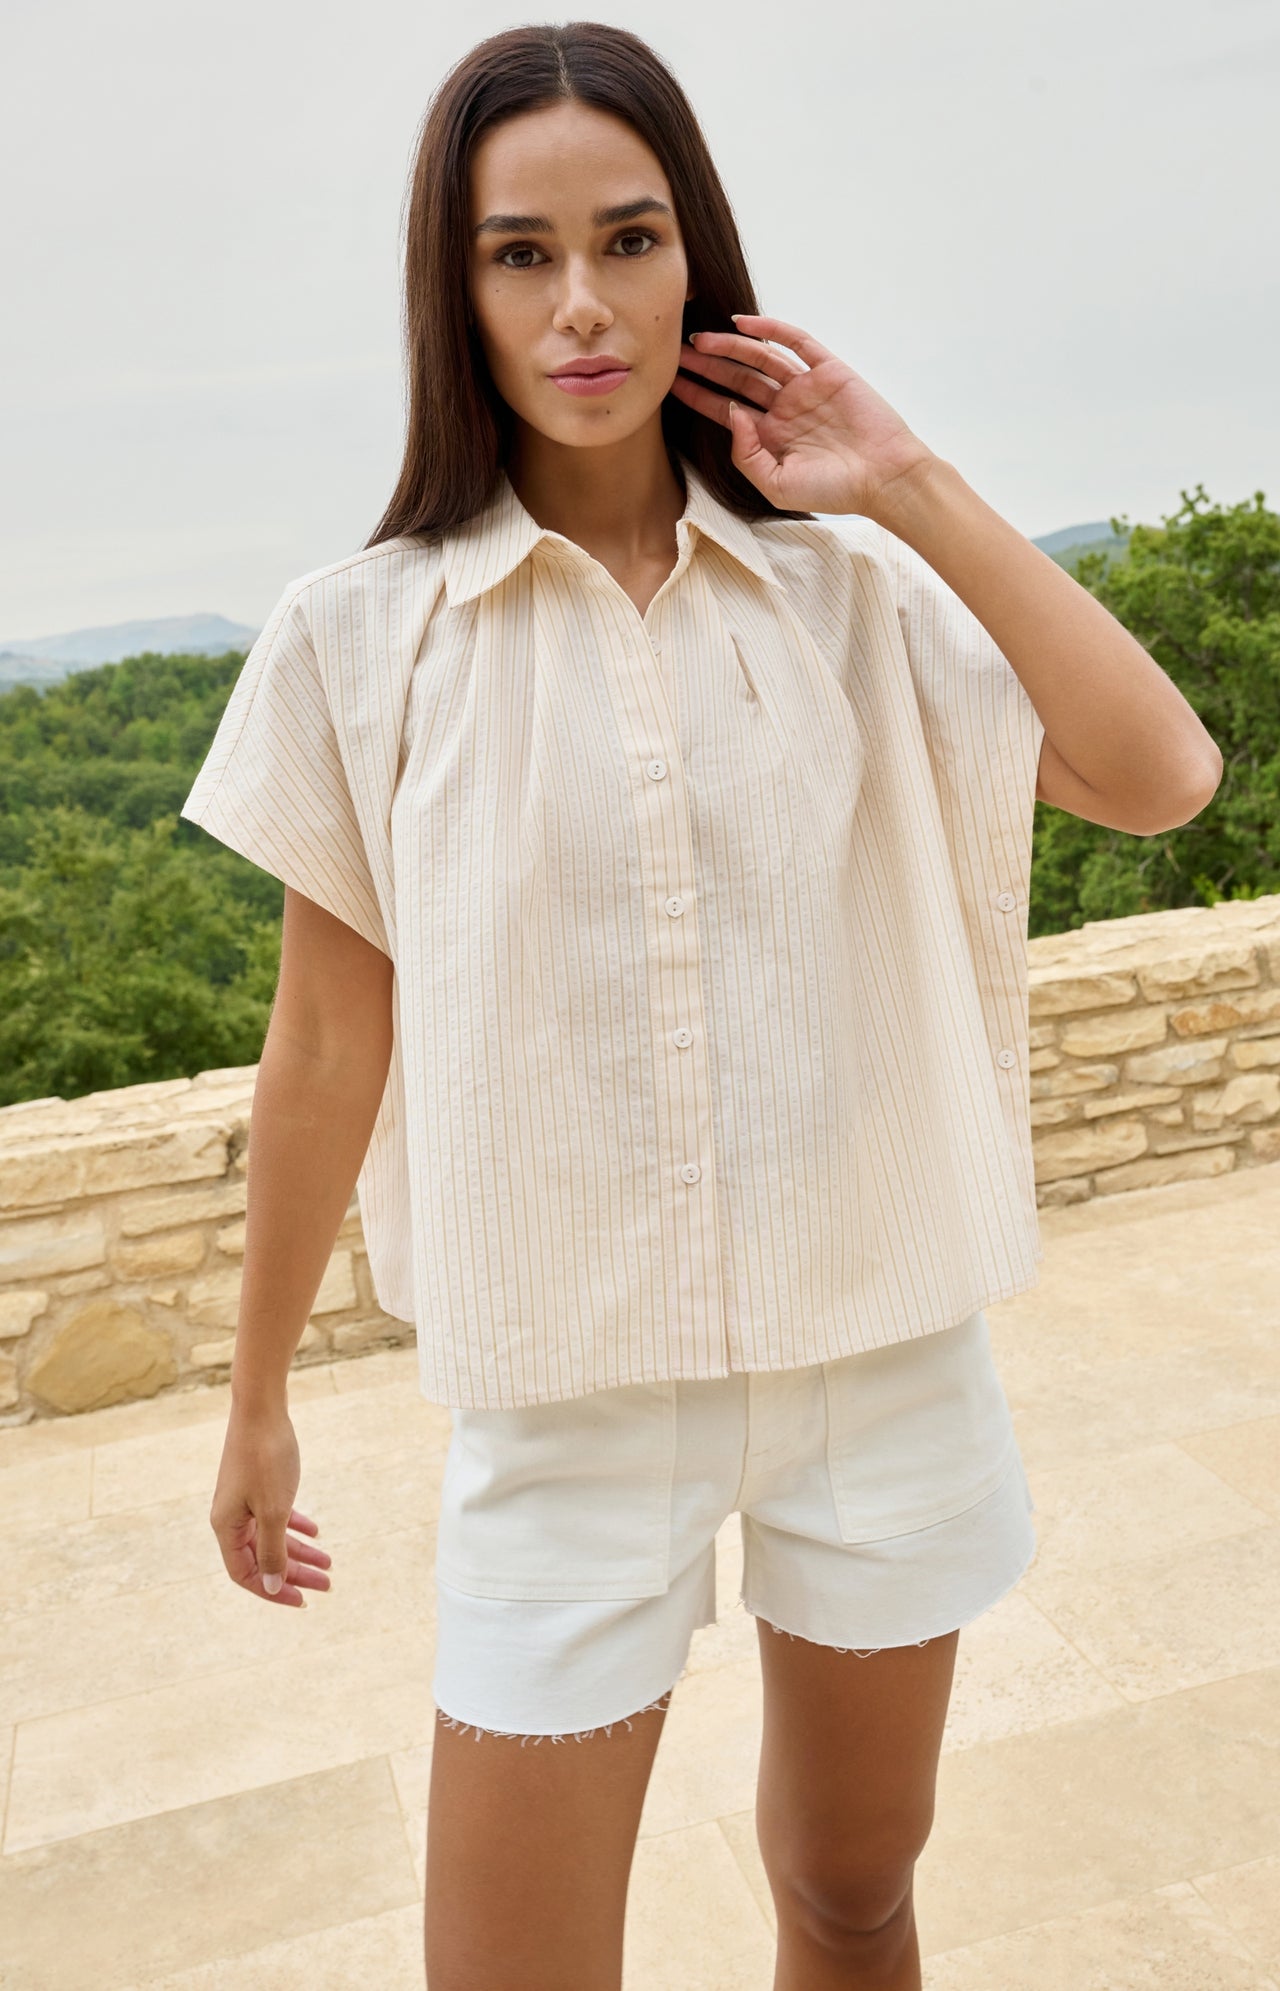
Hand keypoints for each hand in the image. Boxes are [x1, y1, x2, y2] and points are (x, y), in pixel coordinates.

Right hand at [210, 1401, 331, 1607]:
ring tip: (330, 1562)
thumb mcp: (274, 1510)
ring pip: (272, 1537)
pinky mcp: (256, 1483)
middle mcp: (230, 1517)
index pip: (246, 1575)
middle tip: (327, 1584)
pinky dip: (295, 1526)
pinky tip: (316, 1532)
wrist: (262, 1407)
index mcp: (226, 1528)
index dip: (272, 1591)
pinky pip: (274, 1515)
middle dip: (295, 1573)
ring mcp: (242, 1500)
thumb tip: (271, 1587)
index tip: (303, 1600)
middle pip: (262, 1558)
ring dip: (300, 1551)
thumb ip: (273, 1551)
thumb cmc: (267, 1458)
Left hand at [669, 312, 938, 522]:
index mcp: (771, 437)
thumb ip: (746, 454)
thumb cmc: (834, 490)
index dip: (698, 396)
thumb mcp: (777, 485)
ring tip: (700, 339)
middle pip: (737, 379)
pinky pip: (796, 343)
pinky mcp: (829, 371)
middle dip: (706, 366)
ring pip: (760, 359)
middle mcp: (785, 409)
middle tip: (675, 352)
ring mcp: (806, 388)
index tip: (671, 383)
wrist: (884, 478)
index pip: (725, 409)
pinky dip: (771, 330)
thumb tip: (730, 411)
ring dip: (730, 347)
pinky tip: (742, 324)